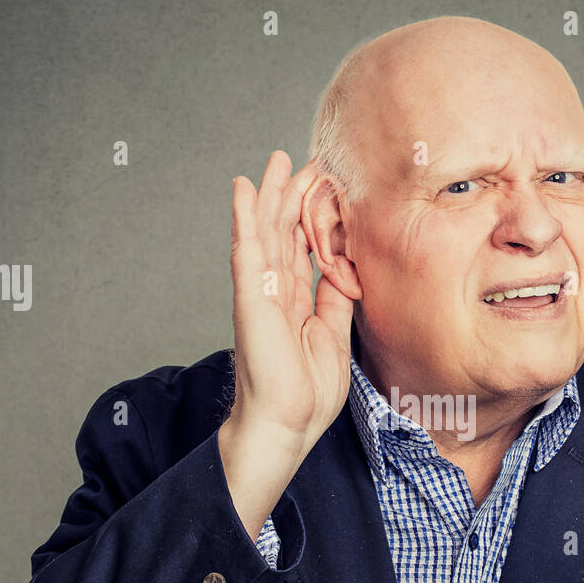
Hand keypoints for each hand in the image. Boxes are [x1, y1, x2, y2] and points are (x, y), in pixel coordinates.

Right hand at [220, 151, 354, 537]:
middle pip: (283, 232)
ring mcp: (259, 292)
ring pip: (264, 232)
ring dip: (269, 194)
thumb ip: (334, 300)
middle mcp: (274, 292)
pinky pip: (246, 250)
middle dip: (292, 195)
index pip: (303, 249)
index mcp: (294, 303)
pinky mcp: (250, 298)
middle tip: (304, 159)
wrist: (289, 423)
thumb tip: (341, 271)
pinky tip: (242, 189)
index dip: (312, 217)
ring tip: (276, 160)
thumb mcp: (334, 336)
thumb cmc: (307, 393)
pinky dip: (243, 217)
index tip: (326, 187)